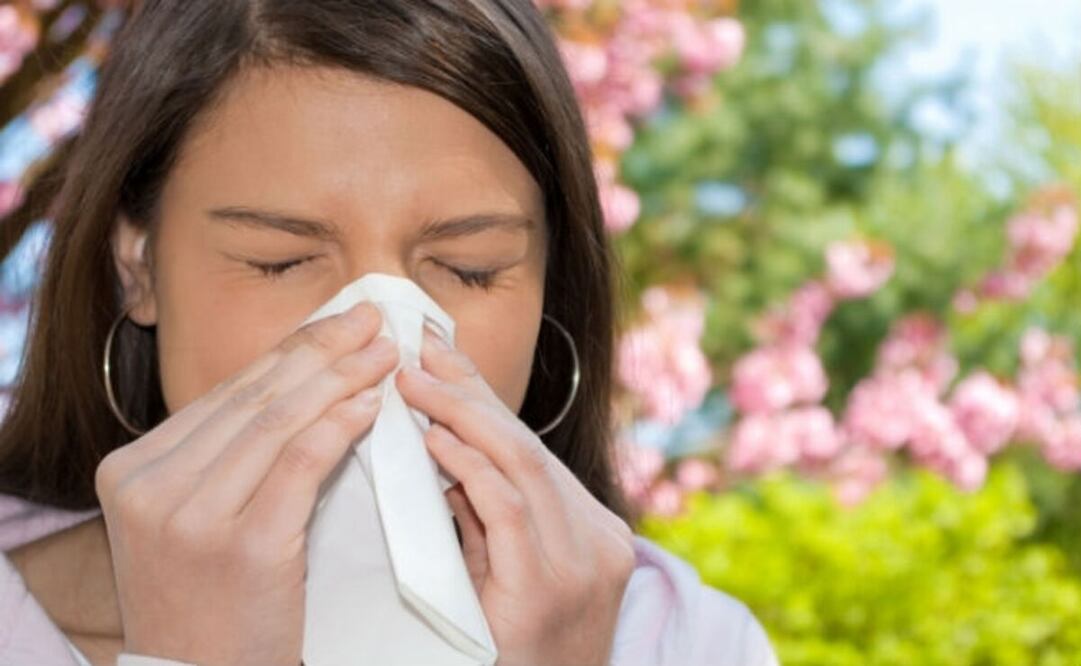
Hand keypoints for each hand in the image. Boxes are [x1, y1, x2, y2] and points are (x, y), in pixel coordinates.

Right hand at [95, 301, 398, 665]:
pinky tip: (371, 406)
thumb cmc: (208, 600)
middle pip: (253, 399)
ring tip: (383, 354)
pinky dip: (339, 427)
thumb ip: (224, 455)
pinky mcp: (243, 548)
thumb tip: (298, 379)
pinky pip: (300, 465)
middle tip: (371, 320)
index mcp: (129, 469)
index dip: (289, 351)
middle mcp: (150, 487)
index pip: (226, 394)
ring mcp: (192, 518)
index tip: (336, 322)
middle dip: (321, 351)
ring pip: (278, 422)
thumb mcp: (190, 518)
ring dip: (340, 378)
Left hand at [396, 326, 636, 665]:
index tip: (441, 354)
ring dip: (461, 416)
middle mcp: (600, 541)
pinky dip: (470, 467)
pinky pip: (507, 510)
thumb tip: (444, 449)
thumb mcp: (508, 575)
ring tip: (413, 384)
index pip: (533, 450)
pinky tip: (435, 440)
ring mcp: (582, 566)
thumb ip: (486, 516)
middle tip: (419, 351)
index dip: (485, 397)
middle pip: (528, 446)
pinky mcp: (545, 592)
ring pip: (522, 465)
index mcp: (596, 533)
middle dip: (470, 392)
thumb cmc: (513, 657)